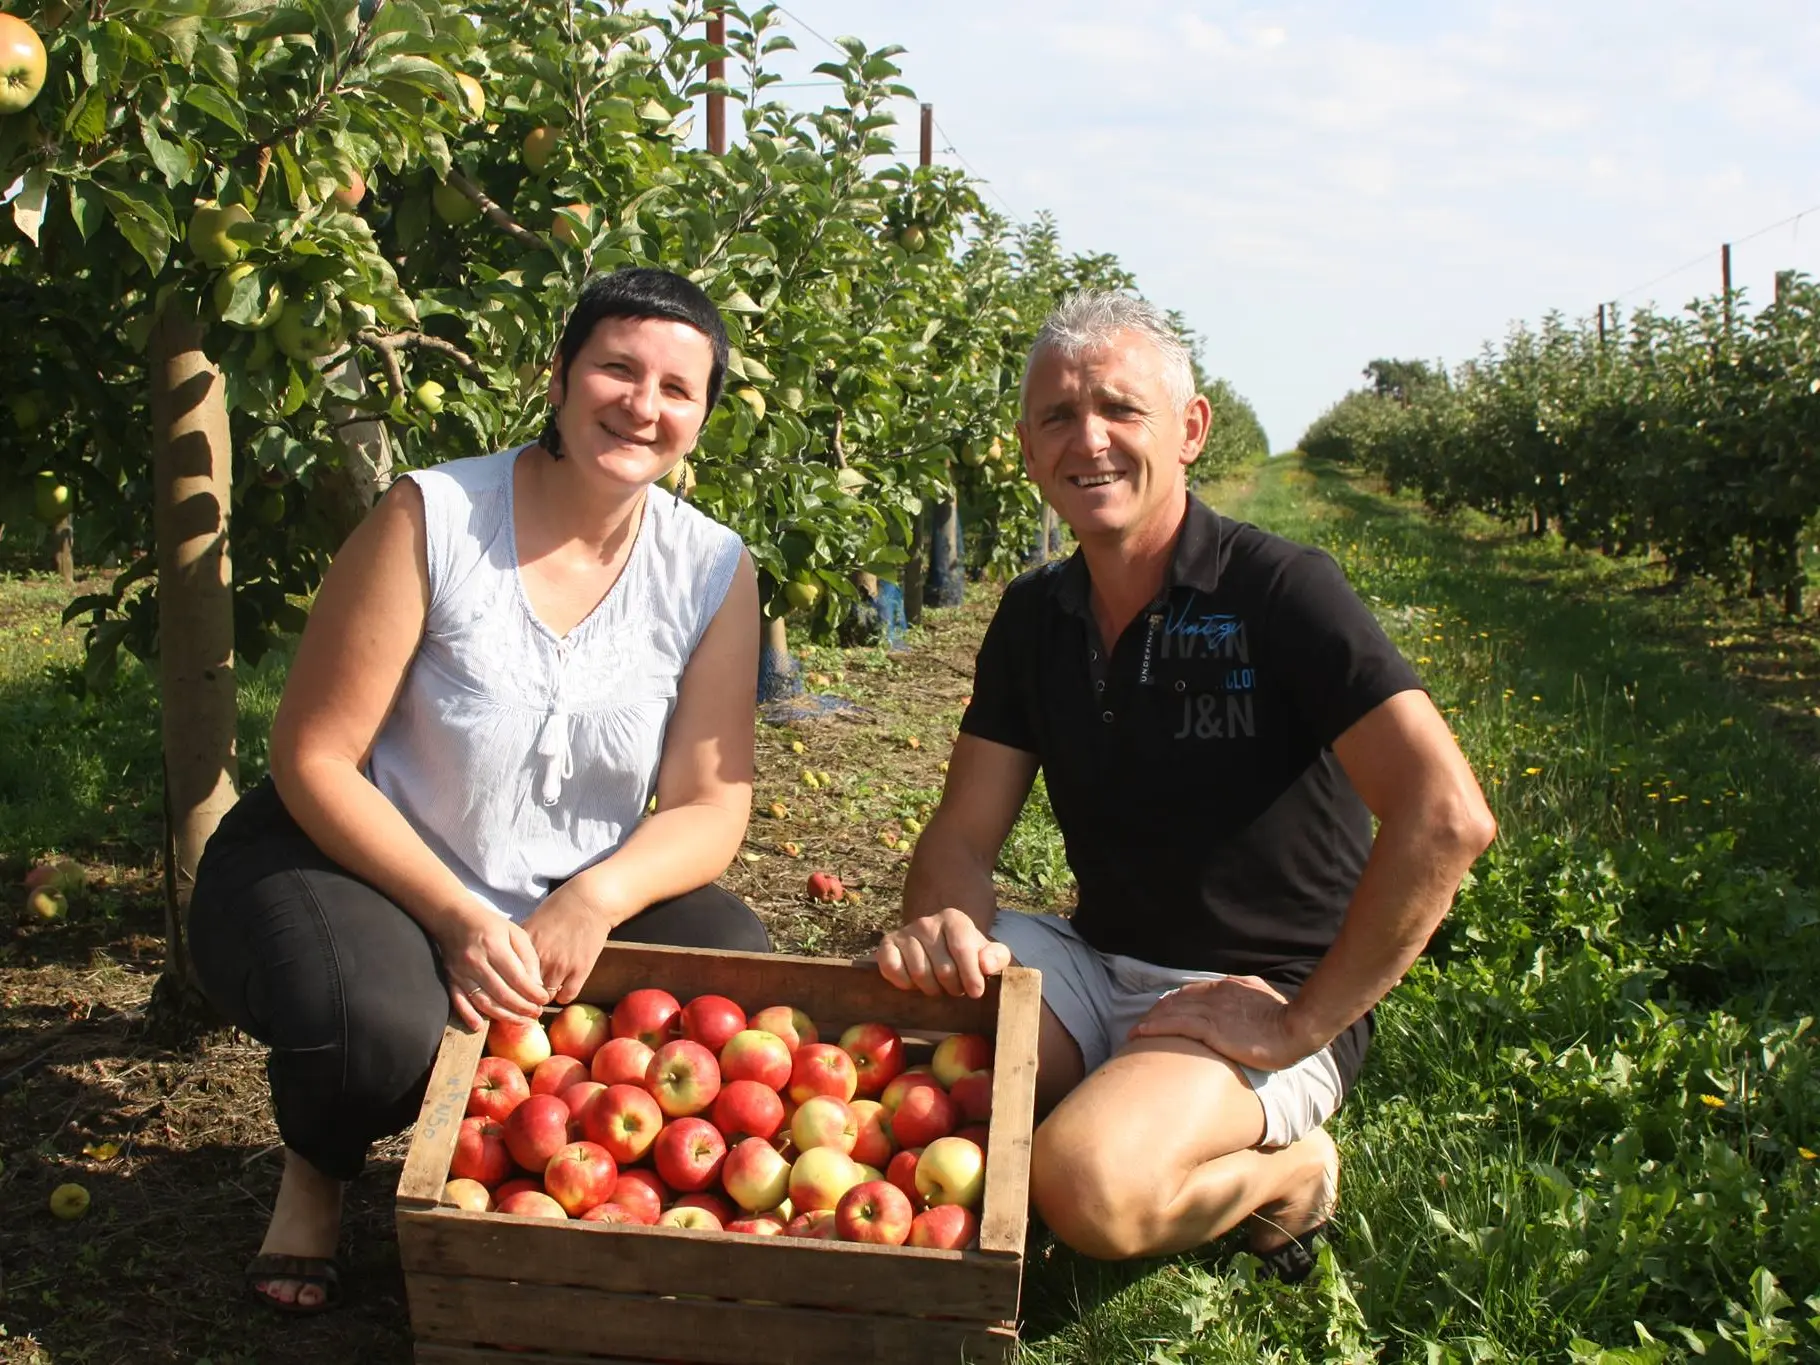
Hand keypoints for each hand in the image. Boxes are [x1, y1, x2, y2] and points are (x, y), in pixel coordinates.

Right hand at [439, 904, 549, 1031]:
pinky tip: (479, 1027)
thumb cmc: (490, 925)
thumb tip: (536, 986)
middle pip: (502, 993)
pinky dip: (468, 1016)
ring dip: (504, 1016)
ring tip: (521, 1022)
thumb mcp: (515, 933)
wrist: (455, 918)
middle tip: (536, 1014)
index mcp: (494, 947)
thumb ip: (527, 958)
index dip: (532, 993)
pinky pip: (458, 1002)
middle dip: (522, 1008)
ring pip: (484, 1002)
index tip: (544, 1000)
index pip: (517, 978)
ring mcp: (461, 973)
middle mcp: (477, 962)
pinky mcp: (451, 979)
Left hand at [521, 879, 617, 1005]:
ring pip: (545, 996)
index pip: (511, 974)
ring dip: (545, 995)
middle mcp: (541, 957)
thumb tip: (508, 954)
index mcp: (526, 944)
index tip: (517, 984)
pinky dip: (564, 995)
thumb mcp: (534, 919)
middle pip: (526, 989)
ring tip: (548, 990)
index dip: (513, 981)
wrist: (591, 900)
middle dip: (528, 992)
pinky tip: (564, 988)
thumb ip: (522, 940)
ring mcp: (560, 965)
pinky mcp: (580, 970)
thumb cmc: (562, 906)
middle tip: (532, 992)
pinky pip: (566, 996)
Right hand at [874, 909, 1010, 997]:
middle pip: (943, 968)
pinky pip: (893, 970)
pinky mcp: (887, 945)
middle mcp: (927, 922)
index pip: (963, 950)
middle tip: (955, 989)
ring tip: (938, 986)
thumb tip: (986, 966)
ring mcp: (905, 932)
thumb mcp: (987, 952)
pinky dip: (904, 983)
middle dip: (952, 987)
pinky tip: (914, 983)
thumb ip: (997, 957)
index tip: (976, 993)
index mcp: (953, 919)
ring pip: (920, 973)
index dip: (971, 976)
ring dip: (931, 989)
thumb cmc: (965, 953)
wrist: (937, 944)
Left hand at [1127, 975, 1308, 1071]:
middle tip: (1139, 1025)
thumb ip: (1243, 995)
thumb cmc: (1283, 1018)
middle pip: (1175, 1001)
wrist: (1296, 1027)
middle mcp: (1214, 996)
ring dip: (1149, 1021)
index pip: (1190, 993)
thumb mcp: (1261, 997)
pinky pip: (1175, 1025)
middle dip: (1155, 1012)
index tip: (1159, 1013)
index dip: (1171, 1003)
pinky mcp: (1211, 1029)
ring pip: (1170, 1012)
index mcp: (1226, 988)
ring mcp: (1211, 1011)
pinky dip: (1155, 1028)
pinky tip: (1141, 1033)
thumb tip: (1233, 997)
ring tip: (1133, 1032)